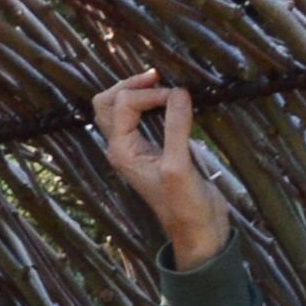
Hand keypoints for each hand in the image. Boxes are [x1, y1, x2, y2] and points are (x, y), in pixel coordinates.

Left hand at [92, 68, 231, 269]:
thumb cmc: (185, 205)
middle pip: (108, 103)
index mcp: (121, 151)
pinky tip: (171, 99)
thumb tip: (178, 93)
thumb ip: (176, 129)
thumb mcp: (179, 167)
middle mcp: (123, 147)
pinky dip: (150, 103)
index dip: (151, 94)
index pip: (123, 103)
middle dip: (131, 85)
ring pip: (120, 109)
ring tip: (163, 83)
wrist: (197, 228)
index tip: (179, 99)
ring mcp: (136, 148)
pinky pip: (140, 117)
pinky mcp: (153, 149)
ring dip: (137, 92)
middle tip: (159, 77)